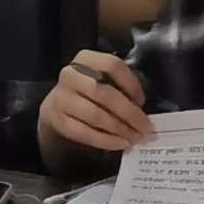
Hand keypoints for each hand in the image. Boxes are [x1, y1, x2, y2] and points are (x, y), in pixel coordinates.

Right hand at [34, 50, 154, 161]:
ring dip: (119, 129)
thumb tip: (144, 114)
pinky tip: (120, 143)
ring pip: (95, 114)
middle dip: (129, 113)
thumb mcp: (104, 81)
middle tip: (145, 128)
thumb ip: (122, 89)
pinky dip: (106, 140)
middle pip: (104, 93)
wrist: (60, 109)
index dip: (131, 84)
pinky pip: (85, 133)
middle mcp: (70, 75)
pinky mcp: (57, 120)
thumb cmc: (91, 94)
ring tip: (134, 137)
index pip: (112, 65)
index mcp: (85, 59)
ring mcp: (61, 98)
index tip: (142, 101)